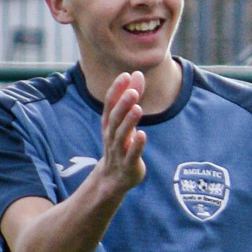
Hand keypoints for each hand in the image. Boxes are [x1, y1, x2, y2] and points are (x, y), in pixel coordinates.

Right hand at [98, 72, 147, 194]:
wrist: (114, 178)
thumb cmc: (121, 143)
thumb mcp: (124, 120)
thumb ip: (131, 97)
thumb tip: (137, 74)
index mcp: (109, 124)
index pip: (110, 105)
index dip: (116, 90)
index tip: (125, 75)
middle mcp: (111, 136)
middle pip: (115, 119)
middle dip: (123, 104)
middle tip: (132, 91)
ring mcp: (119, 151)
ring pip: (122, 135)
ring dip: (129, 122)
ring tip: (138, 108)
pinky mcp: (129, 164)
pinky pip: (131, 154)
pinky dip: (136, 145)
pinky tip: (142, 135)